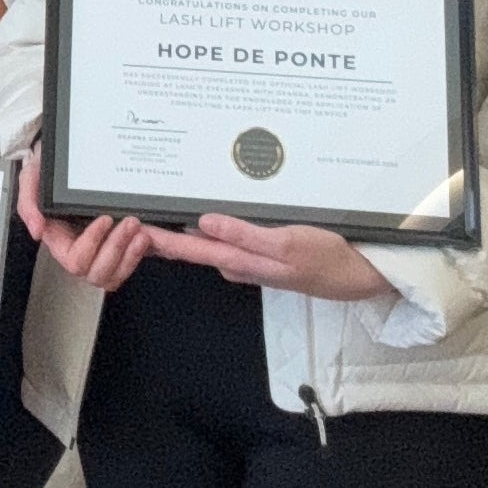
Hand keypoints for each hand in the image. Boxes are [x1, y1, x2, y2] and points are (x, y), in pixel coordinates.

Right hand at [17, 151, 149, 291]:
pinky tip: (145, 236)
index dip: (91, 244)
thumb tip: (36, 233)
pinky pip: (127, 267)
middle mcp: (81, 250)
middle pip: (97, 273)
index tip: (104, 218)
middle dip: (116, 249)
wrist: (71, 155)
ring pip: (113, 277)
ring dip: (130, 257)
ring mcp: (101, 251)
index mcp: (60, 239)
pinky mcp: (118, 247)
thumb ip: (28, 203)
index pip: (75, 259)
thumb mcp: (32, 177)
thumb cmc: (49, 169)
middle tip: (130, 222)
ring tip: (141, 233)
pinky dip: (138, 256)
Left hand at [147, 215, 397, 300]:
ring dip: (181, 230)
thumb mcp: (287, 243)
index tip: (129, 228)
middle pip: (190, 246)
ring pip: (207, 242)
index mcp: (238, 260)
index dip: (155, 239)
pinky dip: (209, 230)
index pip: (186, 249)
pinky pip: (226, 240)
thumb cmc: (326, 258)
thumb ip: (244, 235)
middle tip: (130, 214)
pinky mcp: (260, 254)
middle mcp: (236, 262)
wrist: (358, 276)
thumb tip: (203, 224)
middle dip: (160, 233)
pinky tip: (200, 217)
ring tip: (155, 211)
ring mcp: (248, 260)